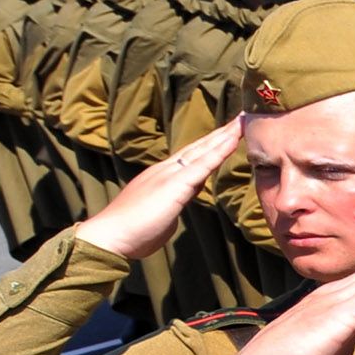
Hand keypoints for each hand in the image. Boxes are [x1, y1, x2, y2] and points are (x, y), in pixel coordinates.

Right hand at [76, 120, 243, 262]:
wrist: (111, 236)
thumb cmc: (133, 232)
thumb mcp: (160, 214)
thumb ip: (172, 204)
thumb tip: (178, 203)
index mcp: (162, 177)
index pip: (191, 156)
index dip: (210, 144)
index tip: (228, 133)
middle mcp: (165, 170)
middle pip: (199, 147)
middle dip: (221, 133)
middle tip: (242, 118)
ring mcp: (169, 175)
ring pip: (203, 150)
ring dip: (224, 135)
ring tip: (243, 121)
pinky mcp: (174, 184)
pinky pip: (203, 164)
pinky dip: (220, 151)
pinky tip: (234, 140)